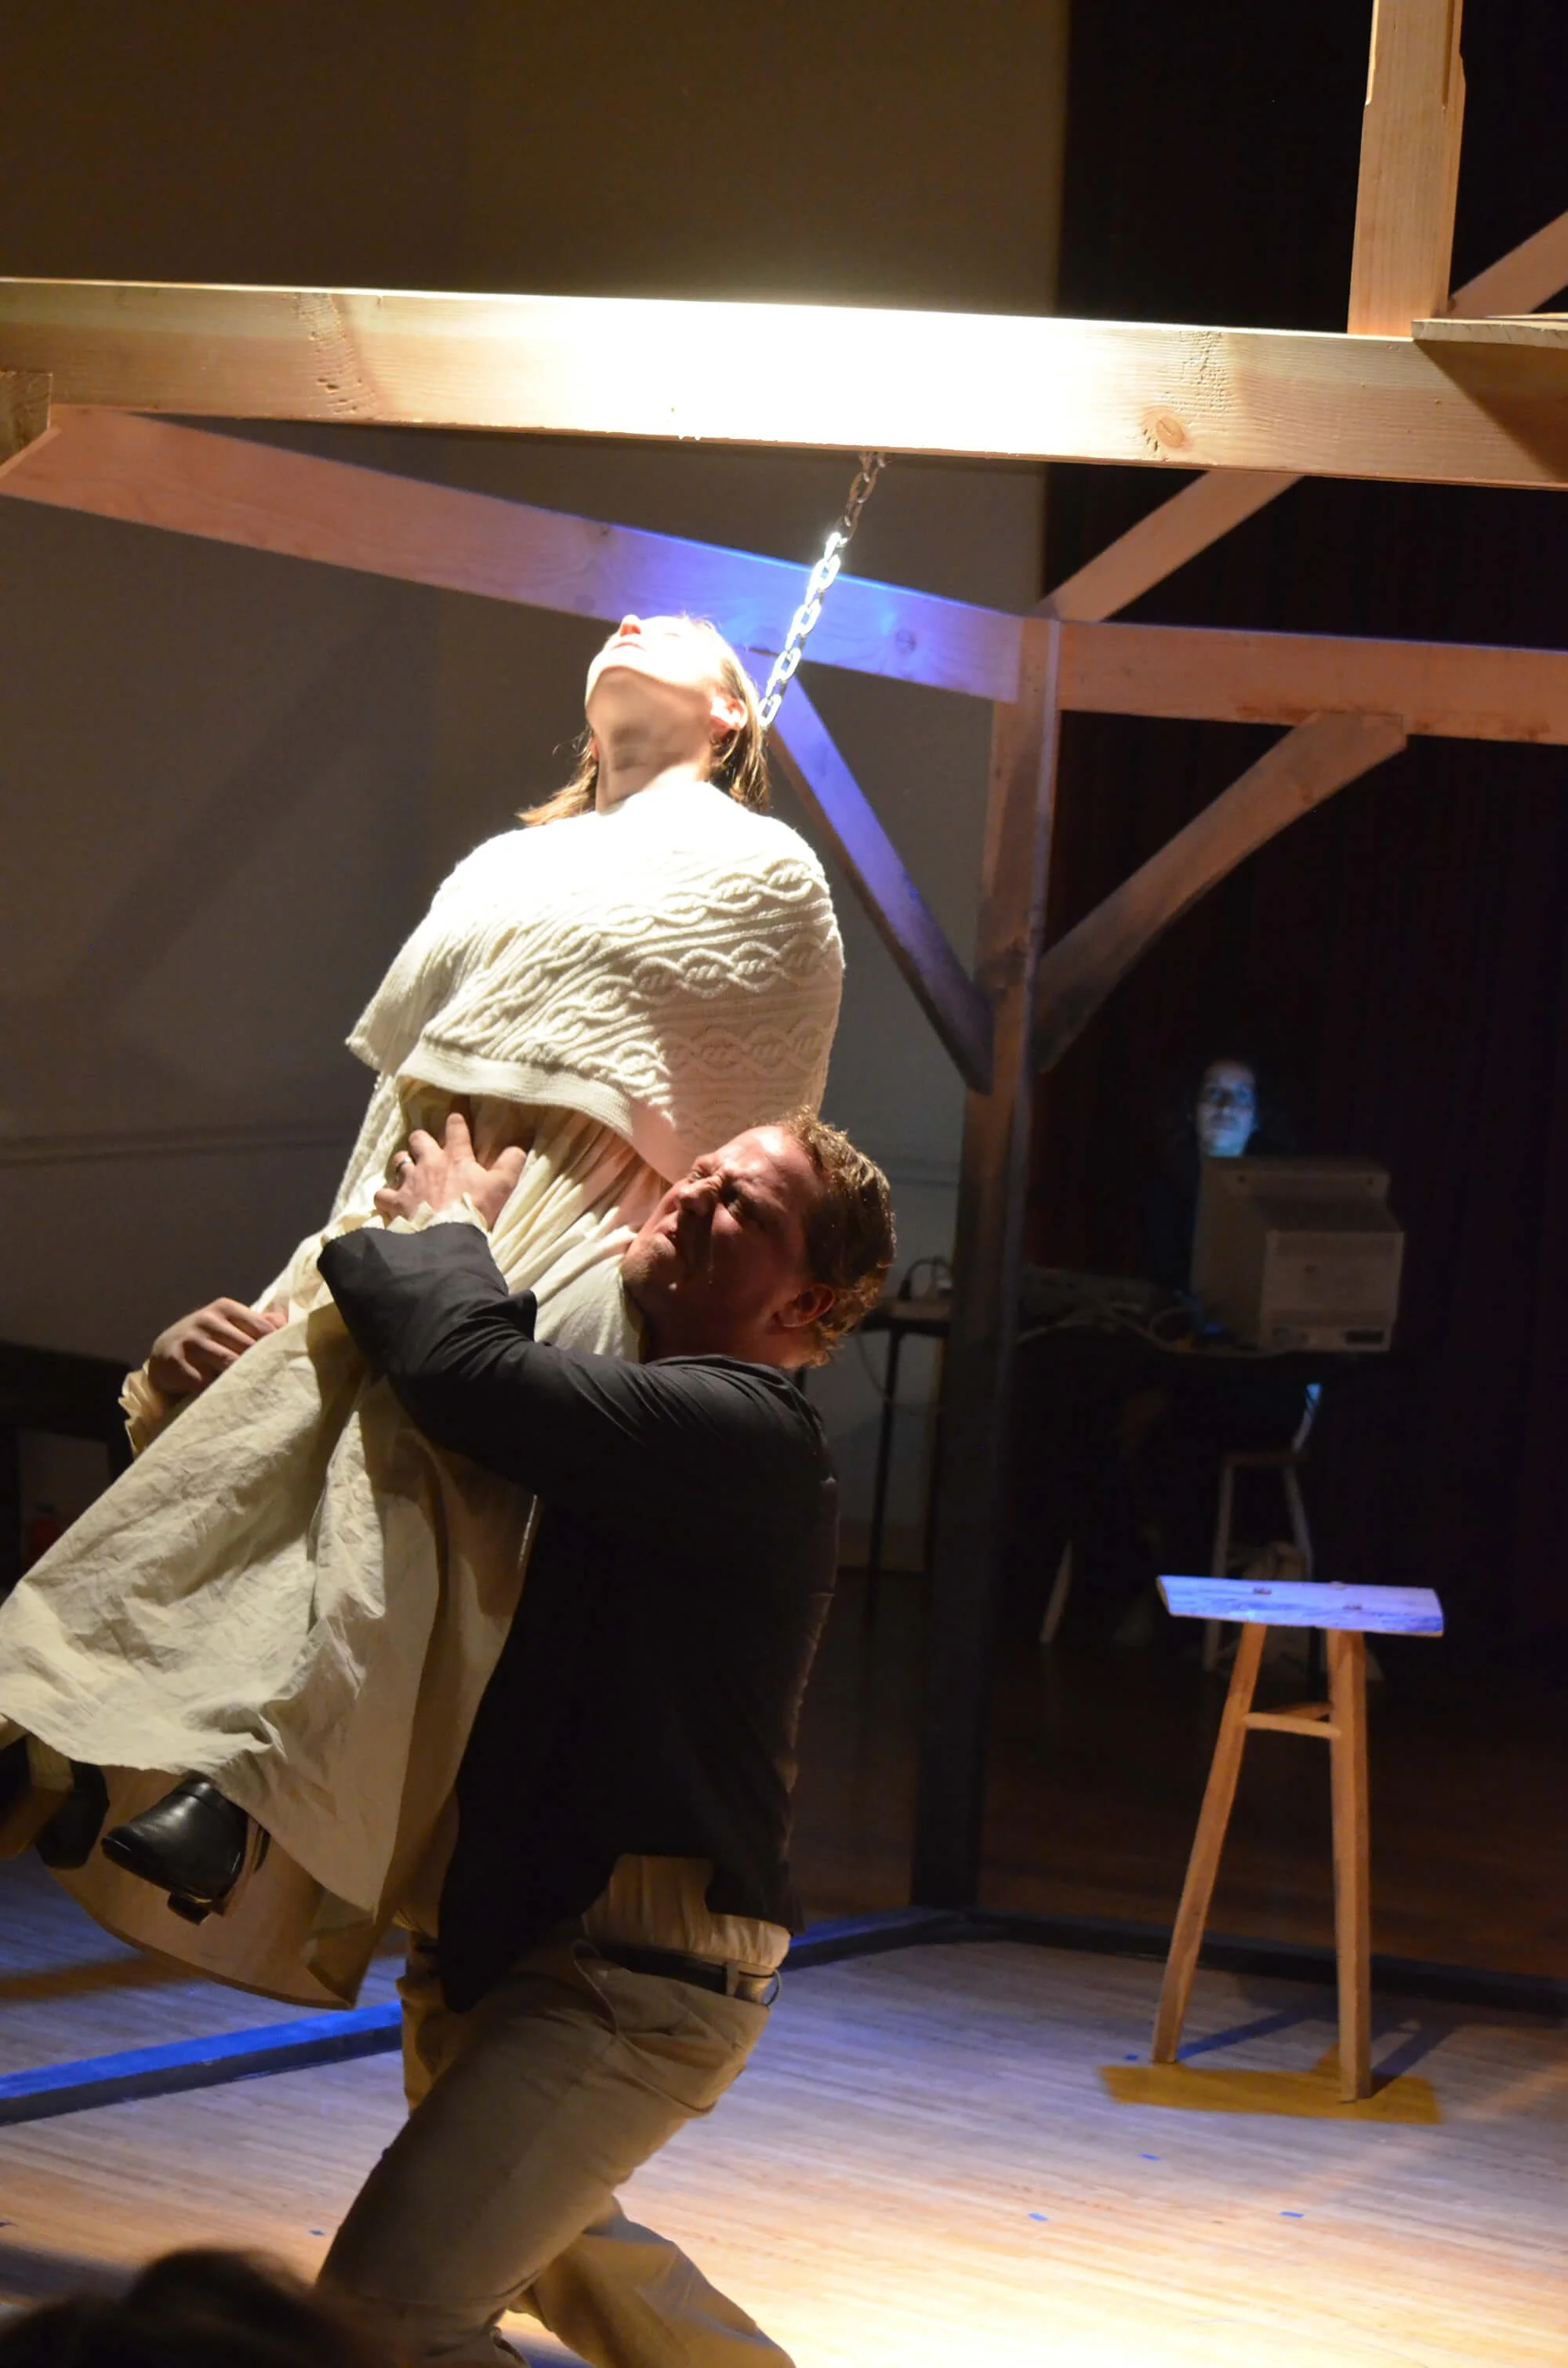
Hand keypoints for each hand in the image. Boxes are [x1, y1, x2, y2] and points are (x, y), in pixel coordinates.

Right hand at [148, 1299, 285, 1399]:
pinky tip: (223, 1395)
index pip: (262, 1329)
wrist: (164, 1351)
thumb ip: (259, 1323)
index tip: (283, 1365)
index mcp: (225, 1308)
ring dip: (240, 1379)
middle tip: (271, 1382)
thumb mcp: (231, 1325)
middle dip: (258, 1365)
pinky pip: (204, 1381)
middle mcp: (207, 1320)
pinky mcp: (174, 1361)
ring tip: (251, 1390)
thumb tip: (288, 1324)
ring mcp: (190, 1340)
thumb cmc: (208, 1339)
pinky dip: (215, 1390)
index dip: (274, 1349)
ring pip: (228, 1363)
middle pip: (247, 1347)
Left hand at [374, 1111, 525, 1229]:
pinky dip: (385, 1195)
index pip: (454, 1127)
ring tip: (409, 1173)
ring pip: (399, 1160)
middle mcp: (428, 1162)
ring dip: (404, 1164)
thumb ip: (511, 1163)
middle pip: (419, 1138)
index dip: (455, 1122)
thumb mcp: (502, 1186)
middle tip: (427, 1150)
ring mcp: (409, 1181)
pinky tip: (390, 1199)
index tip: (455, 1121)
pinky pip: (382, 1193)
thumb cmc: (476, 1209)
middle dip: (422, 1141)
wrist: (448, 1237)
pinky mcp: (395, 1201)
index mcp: (455, 1156)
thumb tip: (518, 1147)